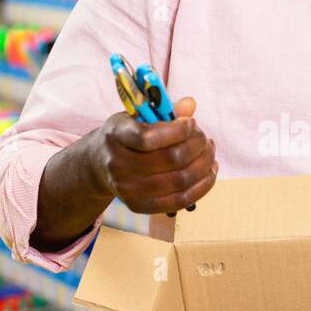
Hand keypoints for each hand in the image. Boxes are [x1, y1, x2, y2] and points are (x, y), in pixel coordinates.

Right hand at [93, 95, 217, 215]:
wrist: (100, 163)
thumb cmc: (127, 135)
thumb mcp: (138, 116)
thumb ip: (164, 109)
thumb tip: (190, 104)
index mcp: (117, 136)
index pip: (148, 137)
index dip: (178, 130)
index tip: (191, 122)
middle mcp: (118, 165)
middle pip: (171, 159)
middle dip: (197, 145)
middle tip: (204, 138)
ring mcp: (127, 189)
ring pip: (180, 180)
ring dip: (204, 164)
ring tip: (209, 152)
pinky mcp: (138, 206)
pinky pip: (179, 200)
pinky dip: (201, 186)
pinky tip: (209, 171)